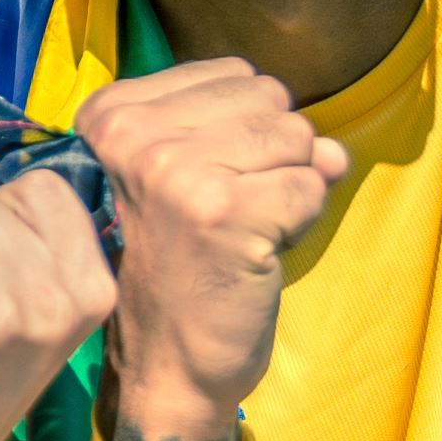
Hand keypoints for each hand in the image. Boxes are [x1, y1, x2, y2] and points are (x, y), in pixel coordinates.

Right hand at [79, 61, 348, 440]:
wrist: (166, 367)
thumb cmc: (180, 270)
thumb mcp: (194, 178)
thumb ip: (259, 136)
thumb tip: (331, 149)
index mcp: (110, 116)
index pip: (232, 74)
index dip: (242, 130)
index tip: (204, 186)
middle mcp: (132, 135)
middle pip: (268, 98)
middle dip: (272, 155)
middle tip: (227, 214)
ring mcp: (174, 171)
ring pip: (296, 137)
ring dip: (289, 189)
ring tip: (242, 231)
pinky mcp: (222, 211)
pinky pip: (310, 184)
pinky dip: (300, 222)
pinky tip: (256, 253)